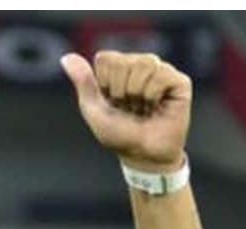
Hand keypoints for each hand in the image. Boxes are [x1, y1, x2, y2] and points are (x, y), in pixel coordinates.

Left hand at [60, 51, 190, 172]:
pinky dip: (153, 95)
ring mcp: (161, 71)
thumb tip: (66, 57)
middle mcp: (140, 65)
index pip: (105, 58)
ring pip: (144, 63)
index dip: (104, 84)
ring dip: (136, 92)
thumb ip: (83, 82)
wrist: (143, 154)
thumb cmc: (118, 134)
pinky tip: (157, 106)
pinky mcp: (179, 81)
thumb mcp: (94, 110)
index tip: (111, 102)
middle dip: (120, 91)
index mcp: (118, 69)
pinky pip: (161, 75)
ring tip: (142, 107)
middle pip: (123, 62)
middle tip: (129, 107)